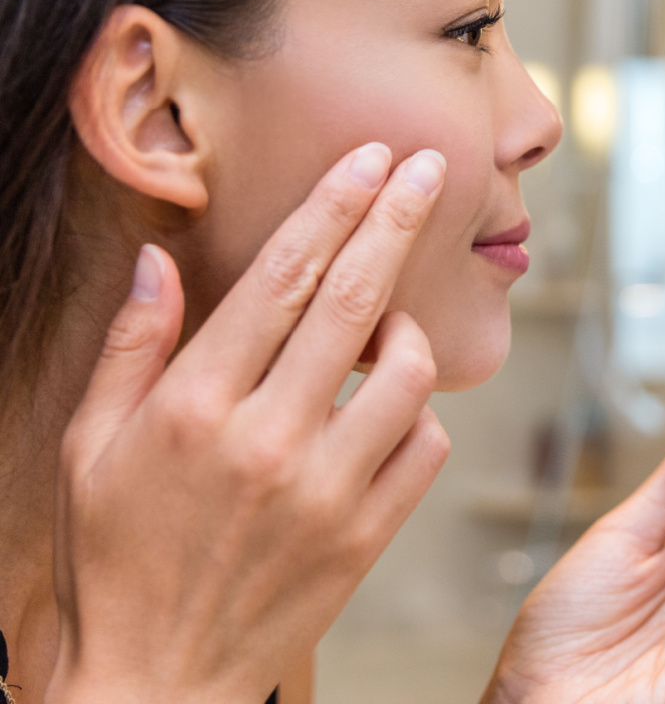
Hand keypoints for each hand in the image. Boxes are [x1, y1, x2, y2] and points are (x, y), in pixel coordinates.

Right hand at [47, 143, 450, 703]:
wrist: (151, 686)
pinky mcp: (366, 535)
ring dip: (409, 326)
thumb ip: (130, 345)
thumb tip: (158, 257)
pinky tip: (389, 405)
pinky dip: (420, 410)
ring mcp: (326, 490)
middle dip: (398, 219)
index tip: (371, 159)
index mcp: (195, 407)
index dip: (333, 206)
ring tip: (386, 322)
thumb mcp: (87, 447)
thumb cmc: (113, 559)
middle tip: (430, 168)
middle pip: (353, 301)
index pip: (282, 278)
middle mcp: (268, 440)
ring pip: (408, 370)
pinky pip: (426, 445)